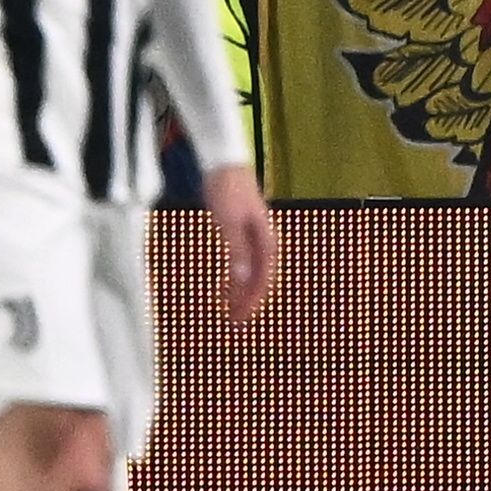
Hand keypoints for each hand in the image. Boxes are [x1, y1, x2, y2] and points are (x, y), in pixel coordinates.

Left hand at [203, 164, 276, 324]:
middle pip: (258, 281)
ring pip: (251, 274)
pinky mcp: (243, 234)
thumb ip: (236, 250)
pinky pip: (242, 264)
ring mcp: (254, 239)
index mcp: (265, 242)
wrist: (224, 166)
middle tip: (233, 324)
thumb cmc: (227, 191)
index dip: (250, 302)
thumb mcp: (228, 222)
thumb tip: (241, 280)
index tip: (238, 320)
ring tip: (229, 312)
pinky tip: (225, 288)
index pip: (261, 280)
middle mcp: (264, 243)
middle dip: (247, 303)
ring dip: (241, 293)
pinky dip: (235, 279)